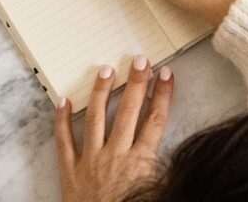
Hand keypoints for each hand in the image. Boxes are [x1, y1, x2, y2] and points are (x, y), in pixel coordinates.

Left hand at [55, 57, 172, 201]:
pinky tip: (63, 99)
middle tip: (140, 59)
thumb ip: (167, 170)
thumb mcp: (158, 191)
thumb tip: (185, 154)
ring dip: (102, 91)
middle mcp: (117, 155)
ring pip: (97, 117)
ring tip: (107, 69)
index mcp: (141, 162)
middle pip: (130, 111)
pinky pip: (63, 140)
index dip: (163, 94)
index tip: (166, 74)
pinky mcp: (70, 170)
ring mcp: (91, 160)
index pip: (156, 119)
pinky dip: (61, 119)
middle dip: (136, 82)